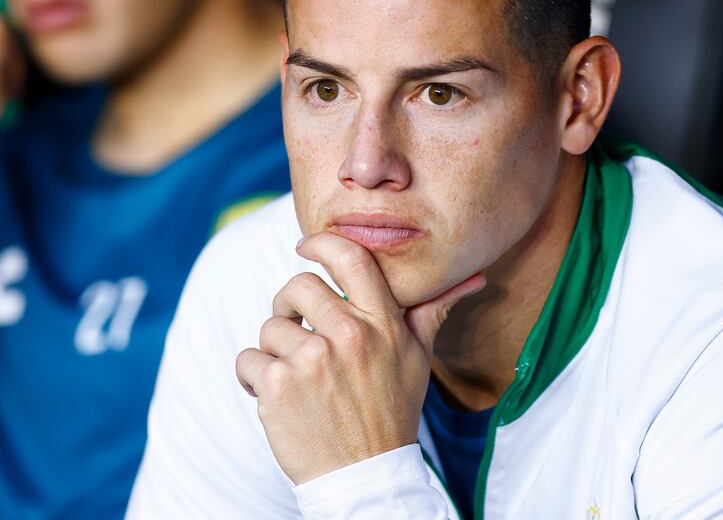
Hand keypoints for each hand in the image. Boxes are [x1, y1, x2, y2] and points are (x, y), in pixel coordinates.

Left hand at [235, 232, 484, 483]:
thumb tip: (474, 277)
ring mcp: (312, 359)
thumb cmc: (390, 413)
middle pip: (298, 286)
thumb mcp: (418, 360)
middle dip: (288, 305)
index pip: (351, 259)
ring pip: (270, 326)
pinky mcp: (279, 384)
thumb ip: (432, 312)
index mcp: (383, 324)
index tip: (306, 247)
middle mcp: (349, 335)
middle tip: (295, 330)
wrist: (365, 477)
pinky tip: (276, 398)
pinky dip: (253, 378)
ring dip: (273, 350)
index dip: (322, 244)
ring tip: (296, 379)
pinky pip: (247, 359)